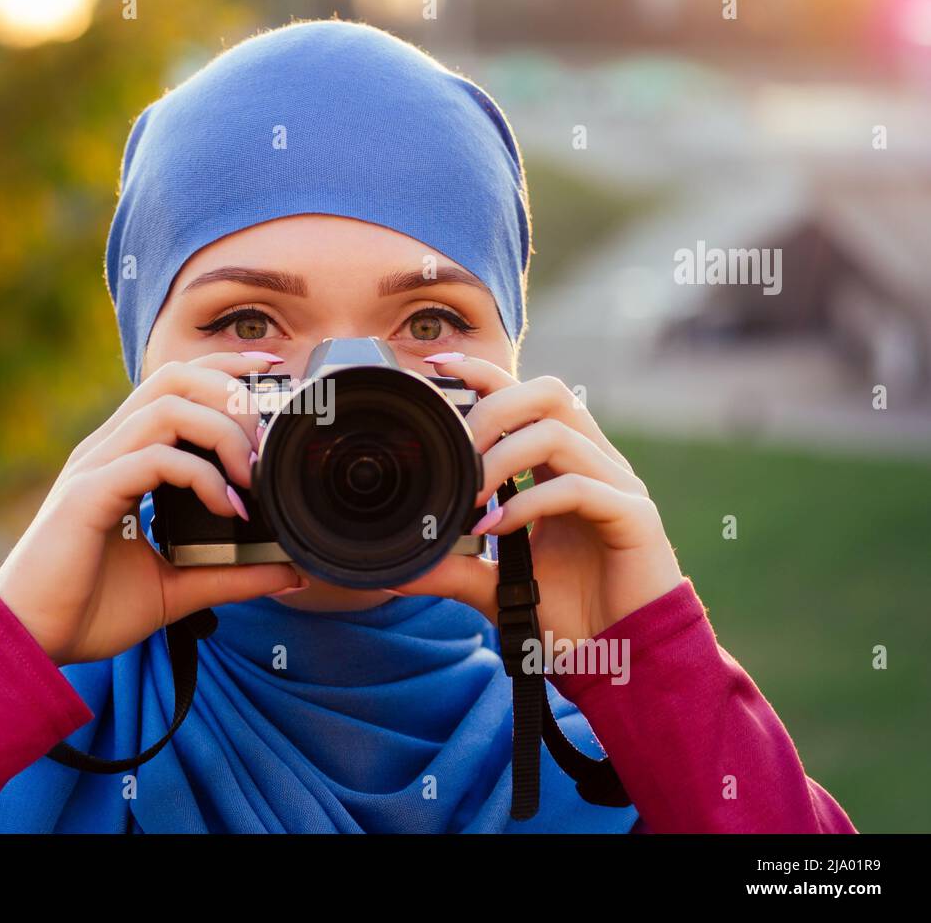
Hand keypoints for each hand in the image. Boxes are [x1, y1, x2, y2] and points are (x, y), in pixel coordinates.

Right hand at [0, 352, 305, 664]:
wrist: (29, 642)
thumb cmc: (89, 609)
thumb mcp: (178, 589)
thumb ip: (233, 575)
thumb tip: (291, 572)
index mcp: (123, 457)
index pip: (175, 384)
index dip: (225, 370)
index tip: (273, 377)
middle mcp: (108, 449)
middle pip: (174, 376)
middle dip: (231, 388)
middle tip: (270, 435)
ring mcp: (96, 466)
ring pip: (168, 405)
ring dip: (222, 430)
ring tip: (252, 474)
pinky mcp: (88, 494)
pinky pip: (155, 458)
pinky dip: (202, 476)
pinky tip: (227, 509)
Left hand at [389, 356, 682, 642]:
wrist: (623, 661)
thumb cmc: (570, 616)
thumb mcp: (496, 589)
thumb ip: (453, 570)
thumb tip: (394, 570)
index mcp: (564, 467)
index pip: (526, 398)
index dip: (485, 373)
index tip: (437, 367)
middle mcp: (595, 464)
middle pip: (549, 392)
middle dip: (493, 408)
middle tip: (455, 450)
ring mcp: (619, 486)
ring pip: (560, 432)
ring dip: (504, 457)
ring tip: (470, 494)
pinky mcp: (635, 516)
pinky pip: (580, 487)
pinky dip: (530, 503)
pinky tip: (497, 528)